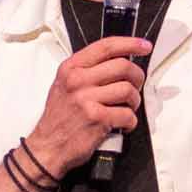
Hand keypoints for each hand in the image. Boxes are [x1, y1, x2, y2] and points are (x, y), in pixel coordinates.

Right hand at [28, 36, 153, 175]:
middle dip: (137, 77)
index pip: (106, 47)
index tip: (144, 46)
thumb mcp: (64, 85)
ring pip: (128, 90)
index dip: (130, 44)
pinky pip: (127, 114)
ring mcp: (87, 99)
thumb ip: (86, 70)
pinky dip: (130, 121)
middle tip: (136, 86)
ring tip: (127, 108)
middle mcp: (78, 80)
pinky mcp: (97, 119)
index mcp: (71, 68)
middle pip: (123, 66)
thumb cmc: (59, 118)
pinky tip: (123, 124)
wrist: (48, 147)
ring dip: (134, 101)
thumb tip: (118, 62)